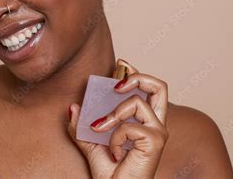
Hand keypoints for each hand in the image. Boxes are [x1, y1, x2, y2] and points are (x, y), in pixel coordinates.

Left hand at [67, 62, 168, 178]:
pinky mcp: (155, 142)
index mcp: (145, 122)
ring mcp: (158, 133)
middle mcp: (156, 124)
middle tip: (115, 85)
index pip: (148, 88)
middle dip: (137, 76)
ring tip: (101, 130)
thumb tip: (73, 107)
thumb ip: (82, 127)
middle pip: (160, 86)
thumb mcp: (91, 145)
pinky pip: (130, 126)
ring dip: (113, 113)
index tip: (120, 64)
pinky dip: (114, 136)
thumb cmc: (111, 174)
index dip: (135, 73)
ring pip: (138, 102)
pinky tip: (114, 152)